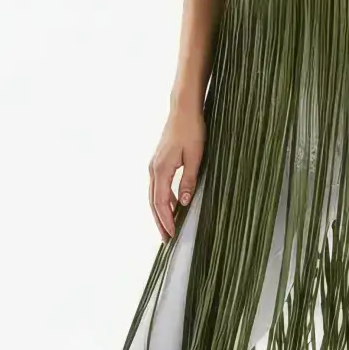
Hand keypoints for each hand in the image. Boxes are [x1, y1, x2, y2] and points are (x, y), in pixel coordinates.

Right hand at [149, 100, 204, 239]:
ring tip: (167, 227)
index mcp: (161, 170)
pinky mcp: (159, 161)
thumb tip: (184, 202)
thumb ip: (189, 180)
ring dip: (159, 212)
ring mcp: (154, 165)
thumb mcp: (195, 157)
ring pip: (153, 195)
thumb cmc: (191, 130)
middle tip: (166, 239)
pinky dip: (162, 199)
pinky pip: (158, 186)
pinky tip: (171, 206)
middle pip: (153, 202)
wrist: (183, 110)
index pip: (160, 202)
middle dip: (159, 221)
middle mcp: (153, 169)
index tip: (172, 235)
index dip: (166, 220)